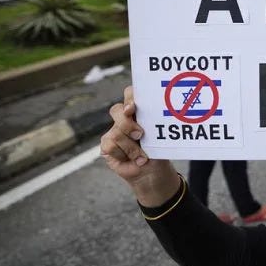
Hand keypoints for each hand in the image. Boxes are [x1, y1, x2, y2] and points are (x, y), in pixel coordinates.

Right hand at [101, 86, 179, 206]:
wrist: (152, 171)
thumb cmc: (158, 150)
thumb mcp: (159, 136)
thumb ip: (153, 125)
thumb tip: (152, 121)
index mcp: (139, 111)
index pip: (130, 94)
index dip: (129, 97)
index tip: (132, 108)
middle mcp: (124, 118)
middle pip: (117, 110)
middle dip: (127, 123)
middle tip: (140, 134)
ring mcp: (114, 131)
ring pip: (117, 132)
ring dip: (132, 147)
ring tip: (142, 156)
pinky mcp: (107, 145)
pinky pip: (111, 146)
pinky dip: (125, 155)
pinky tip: (134, 159)